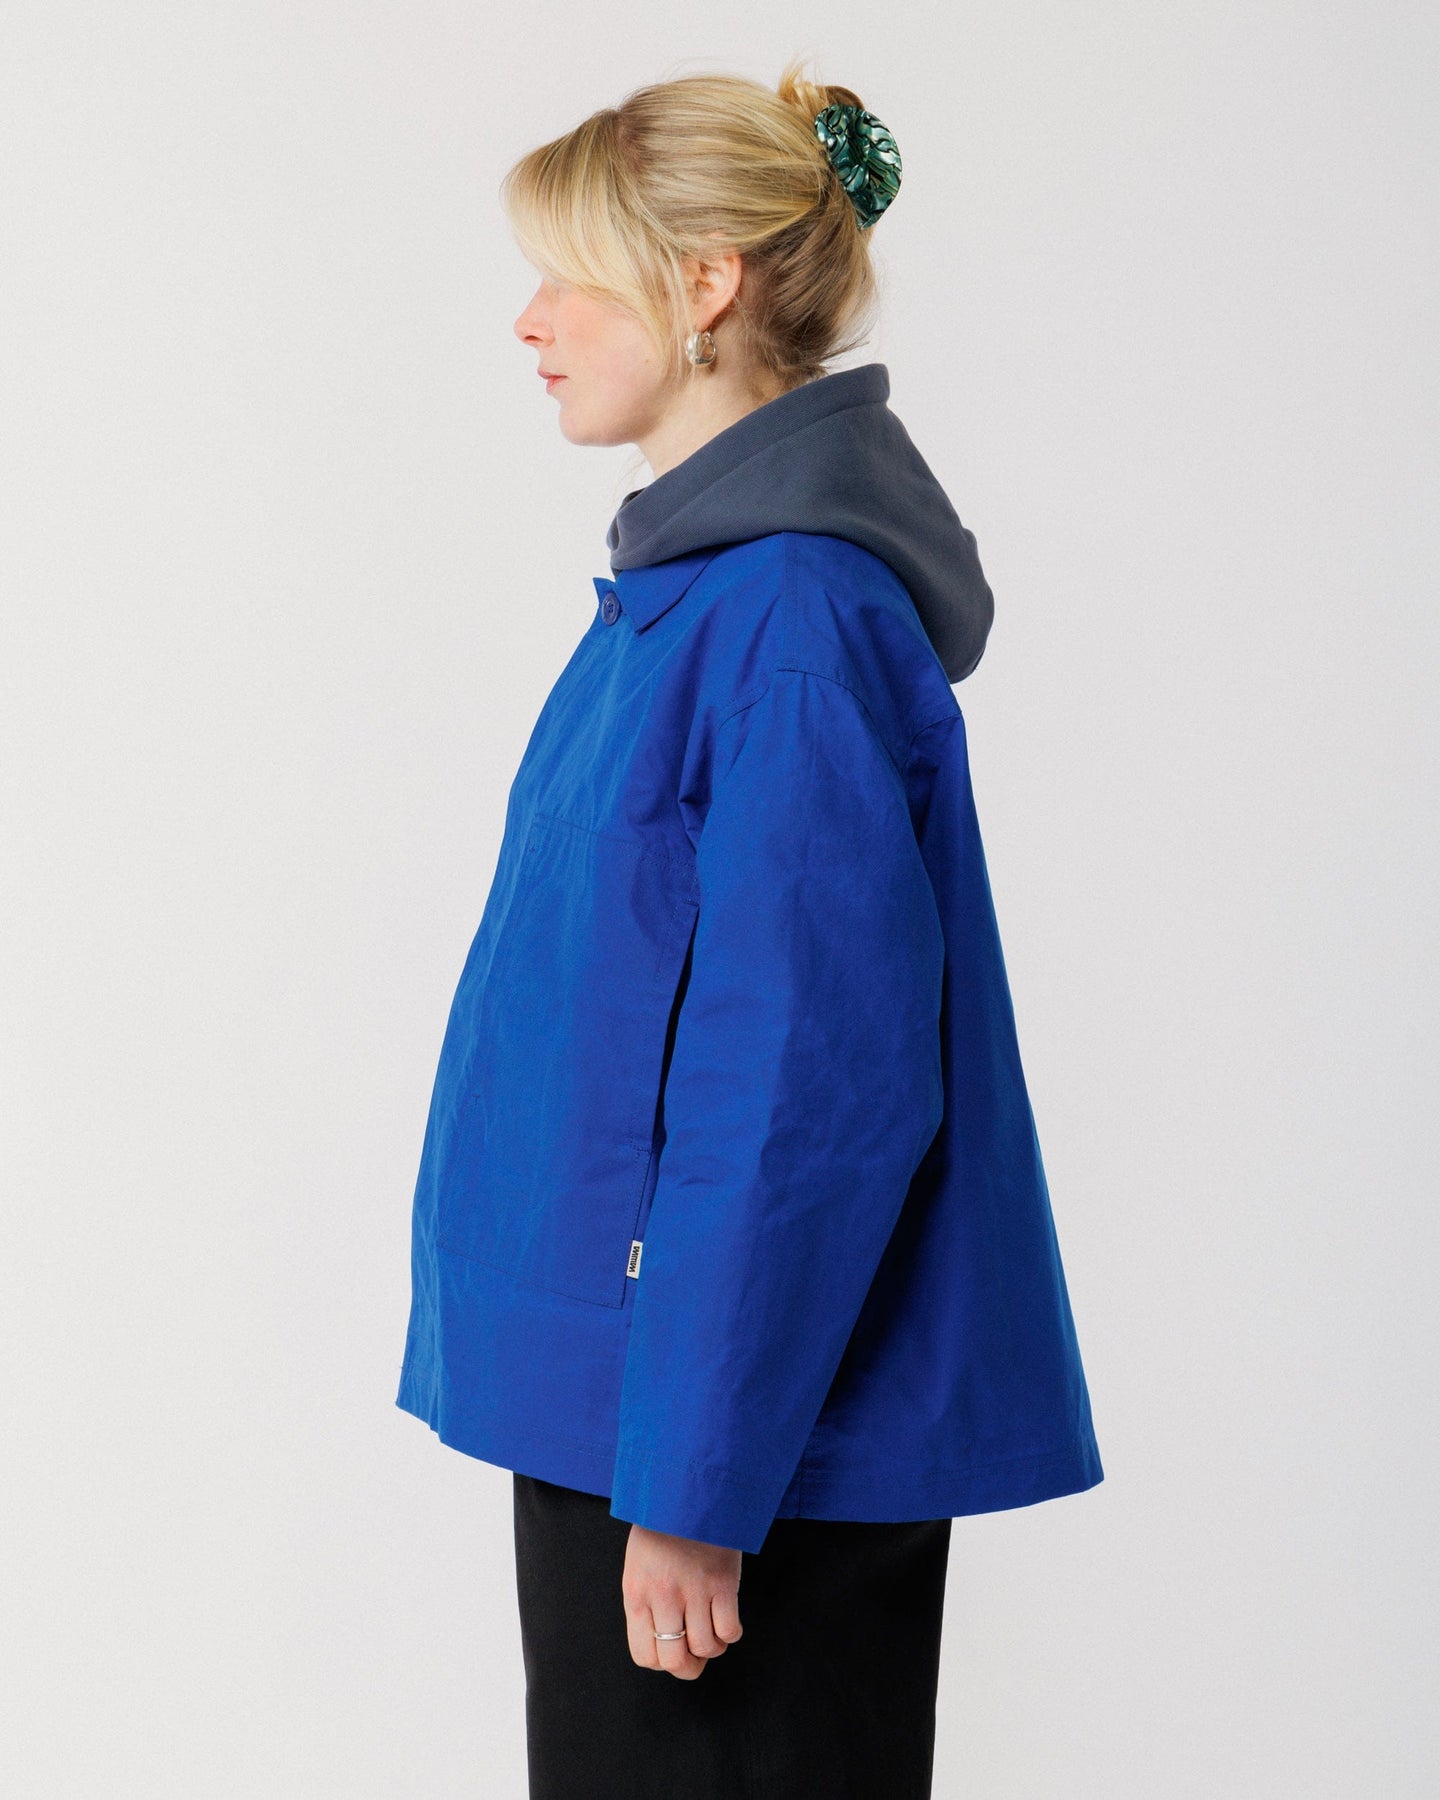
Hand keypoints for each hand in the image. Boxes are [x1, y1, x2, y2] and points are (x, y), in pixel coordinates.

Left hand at [621, 1522, 743, 1677]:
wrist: (686, 1491)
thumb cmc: (661, 1530)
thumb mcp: (638, 1567)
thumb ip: (646, 1605)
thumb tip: (666, 1645)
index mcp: (636, 1594)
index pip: (644, 1656)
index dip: (662, 1662)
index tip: (672, 1649)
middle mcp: (662, 1596)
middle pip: (675, 1661)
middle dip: (688, 1666)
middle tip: (695, 1652)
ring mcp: (693, 1590)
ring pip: (706, 1648)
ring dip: (712, 1646)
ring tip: (711, 1628)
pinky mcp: (722, 1582)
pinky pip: (729, 1630)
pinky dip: (730, 1632)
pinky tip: (725, 1615)